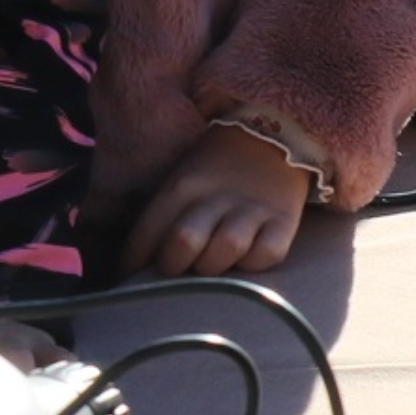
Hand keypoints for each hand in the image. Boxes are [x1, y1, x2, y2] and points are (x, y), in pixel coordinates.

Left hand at [128, 124, 315, 278]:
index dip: (134, 262)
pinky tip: (245, 260)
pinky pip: (267, 254)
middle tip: (175, 273)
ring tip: (210, 269)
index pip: (148, 231)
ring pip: (226, 248)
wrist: (269, 137)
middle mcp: (215, 197)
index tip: (131, 277)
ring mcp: (251, 210)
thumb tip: (140, 266)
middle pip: (184, 241)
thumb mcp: (181, 180)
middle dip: (172, 267)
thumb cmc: (214, 171)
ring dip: (213, 266)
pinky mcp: (284, 221)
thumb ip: (162, 218)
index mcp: (181, 186)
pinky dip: (254, 264)